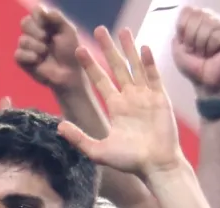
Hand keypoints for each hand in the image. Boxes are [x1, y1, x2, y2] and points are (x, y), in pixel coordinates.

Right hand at [15, 5, 85, 93]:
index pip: (35, 11)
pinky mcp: (23, 61)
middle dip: (36, 31)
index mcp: (45, 23)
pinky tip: (38, 60)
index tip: (49, 25)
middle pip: (25, 22)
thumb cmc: (71, 52)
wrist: (70, 74)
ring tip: (46, 53)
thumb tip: (43, 10)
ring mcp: (27, 47)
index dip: (40, 17)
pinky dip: (29, 56)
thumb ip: (57, 18)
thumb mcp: (68, 31)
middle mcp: (34, 33)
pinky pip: (18, 54)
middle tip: (47, 38)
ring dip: (36, 46)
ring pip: (22, 40)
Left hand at [59, 28, 184, 178]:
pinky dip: (149, 63)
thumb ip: (79, 139)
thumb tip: (59, 126)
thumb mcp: (99, 151)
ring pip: (136, 67)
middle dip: (108, 49)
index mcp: (116, 107)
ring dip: (129, 49)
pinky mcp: (160, 99)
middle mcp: (130, 98)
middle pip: (117, 68)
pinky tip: (144, 48)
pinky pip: (154, 77)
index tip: (80, 50)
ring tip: (124, 30)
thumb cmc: (130, 161)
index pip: (100, 81)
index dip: (90, 66)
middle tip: (100, 30)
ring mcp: (146, 97)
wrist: (156, 166)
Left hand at [172, 7, 219, 98]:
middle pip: (197, 16)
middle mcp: (213, 19)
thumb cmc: (194, 67)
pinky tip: (215, 55)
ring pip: (207, 26)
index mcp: (200, 20)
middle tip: (197, 52)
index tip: (186, 44)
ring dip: (201, 45)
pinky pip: (217, 36)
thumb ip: (180, 29)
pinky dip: (211, 48)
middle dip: (191, 38)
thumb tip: (188, 12)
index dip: (183, 28)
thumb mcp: (179, 48)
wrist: (207, 84)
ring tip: (206, 54)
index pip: (188, 11)